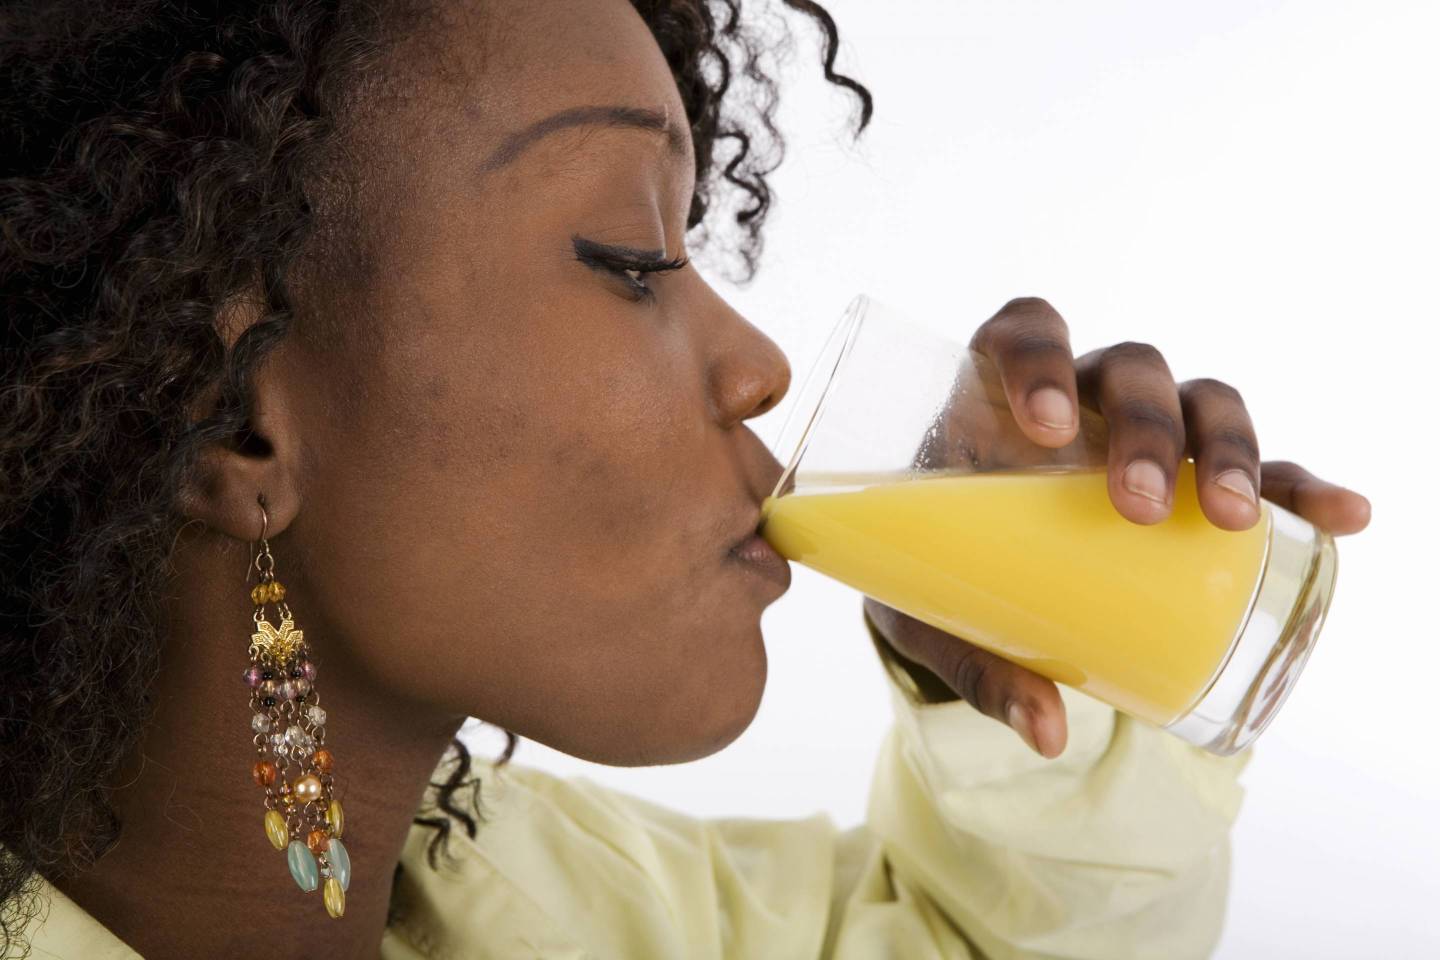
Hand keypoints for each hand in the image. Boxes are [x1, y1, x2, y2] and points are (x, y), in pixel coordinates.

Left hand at [864, 297, 1371, 758]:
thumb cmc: (937, 573)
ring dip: (1227, 447)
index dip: (1036, 356)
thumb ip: (974, 663)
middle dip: (1146, 427)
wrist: (966, 584)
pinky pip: (1260, 469)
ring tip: (1232, 516)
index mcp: (996, 398)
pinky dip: (1301, 486)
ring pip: (1201, 401)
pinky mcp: (1193, 482)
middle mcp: (1079, 399)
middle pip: (1130, 370)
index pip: (1025, 331)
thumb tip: (1046, 733)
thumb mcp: (932, 613)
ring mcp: (1144, 434)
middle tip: (1138, 505)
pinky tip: (1343, 515)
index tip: (1042, 425)